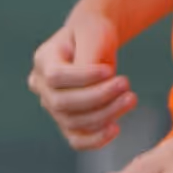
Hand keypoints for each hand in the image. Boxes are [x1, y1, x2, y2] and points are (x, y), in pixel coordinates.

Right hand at [33, 8, 141, 150]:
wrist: (94, 41)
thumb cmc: (94, 33)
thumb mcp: (92, 33)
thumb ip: (89, 56)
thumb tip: (94, 84)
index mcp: (43, 60)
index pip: (55, 76)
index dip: (83, 78)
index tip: (109, 70)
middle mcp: (41, 86)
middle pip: (61, 103)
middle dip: (98, 97)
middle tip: (126, 84)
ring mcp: (53, 106)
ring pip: (73, 122)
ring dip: (106, 114)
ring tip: (131, 98)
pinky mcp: (68, 121)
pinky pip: (76, 140)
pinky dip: (96, 140)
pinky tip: (116, 128)